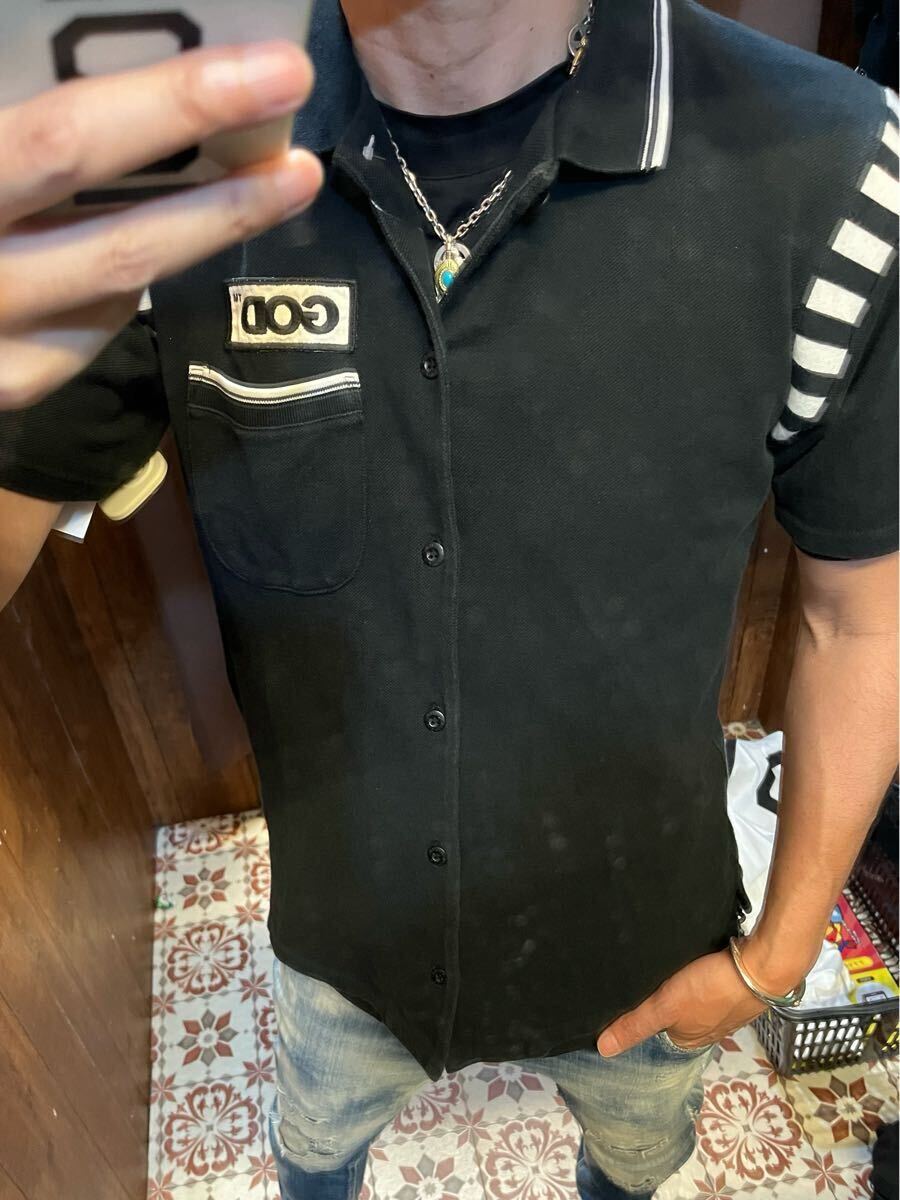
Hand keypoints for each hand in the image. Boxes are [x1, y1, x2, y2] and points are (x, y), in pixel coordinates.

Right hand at [0, 39, 324, 409]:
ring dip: (199, 238)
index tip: (274, 68)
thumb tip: (53, 47)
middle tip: (303, 151)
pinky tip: (160, 238)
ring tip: (271, 185)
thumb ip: (10, 96)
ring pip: (112, 293)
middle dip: (225, 198)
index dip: (175, 104)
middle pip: (116, 240)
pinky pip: (84, 334)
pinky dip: (126, 283)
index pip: (64, 142)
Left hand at [595, 946, 767, 1055]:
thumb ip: (636, 1025)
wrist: (763, 967)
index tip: (622, 1004)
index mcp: (689, 1040)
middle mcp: (707, 1030)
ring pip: (692, 1000)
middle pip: (675, 1017)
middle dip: (661, 1002)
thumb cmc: (713, 990)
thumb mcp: (667, 1007)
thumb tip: (603, 1049)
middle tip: (639, 981)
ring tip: (662, 970)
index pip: (656, 1035)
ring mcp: (724, 1009)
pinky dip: (698, 976)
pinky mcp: (734, 986)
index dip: (640, 1020)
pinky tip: (691, 964)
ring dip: (680, 988)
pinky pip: (708, 984)